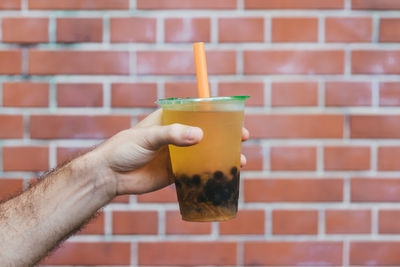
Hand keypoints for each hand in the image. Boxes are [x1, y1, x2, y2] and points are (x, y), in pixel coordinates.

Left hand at [97, 109, 249, 195]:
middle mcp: (176, 135)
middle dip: (225, 135)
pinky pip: (197, 171)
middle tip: (243, 138)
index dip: (216, 113)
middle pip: (206, 132)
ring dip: (222, 156)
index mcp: (170, 119)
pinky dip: (210, 172)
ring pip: (205, 152)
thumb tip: (200, 136)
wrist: (109, 176)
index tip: (233, 117)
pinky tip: (224, 175)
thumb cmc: (124, 149)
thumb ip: (172, 135)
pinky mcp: (175, 173)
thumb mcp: (148, 137)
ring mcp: (177, 154)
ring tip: (240, 161)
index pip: (197, 112)